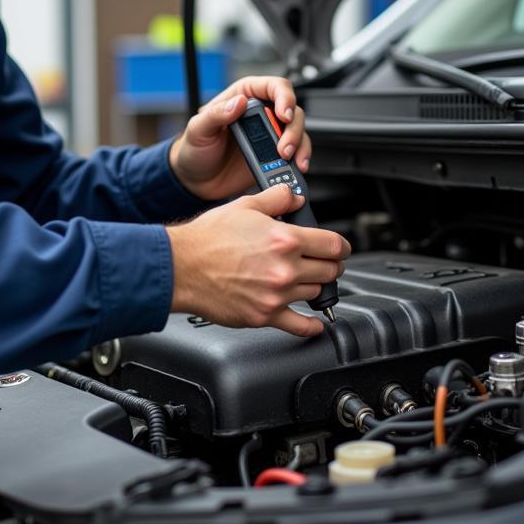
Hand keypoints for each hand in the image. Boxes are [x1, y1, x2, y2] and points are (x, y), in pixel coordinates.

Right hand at [166, 183, 349, 337]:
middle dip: (331, 265)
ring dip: (315, 286)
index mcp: (285, 239)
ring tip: (306, 280)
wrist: (181, 267)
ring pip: (315, 293)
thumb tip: (295, 197)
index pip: (333, 244)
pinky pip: (299, 326)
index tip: (340, 248)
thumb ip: (277, 198)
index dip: (341, 245)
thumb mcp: (245, 205)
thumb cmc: (207, 238)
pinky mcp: (264, 315)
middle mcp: (285, 268)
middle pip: (330, 270)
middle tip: (325, 263)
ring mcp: (276, 295)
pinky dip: (311, 325)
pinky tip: (315, 322)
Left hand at [169, 75, 309, 201]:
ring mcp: (270, 135)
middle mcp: (261, 113)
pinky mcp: (274, 155)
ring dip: (299, 145)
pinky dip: (300, 159)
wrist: (195, 181)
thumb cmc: (193, 149)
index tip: (283, 114)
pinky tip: (296, 167)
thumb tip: (238, 102)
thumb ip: (216, 114)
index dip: (284, 97)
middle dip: (293, 128)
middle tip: (284, 147)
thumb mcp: (197, 129)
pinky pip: (296, 152)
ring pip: (298, 131)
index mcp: (243, 96)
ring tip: (288, 159)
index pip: (274, 86)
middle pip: (292, 110)